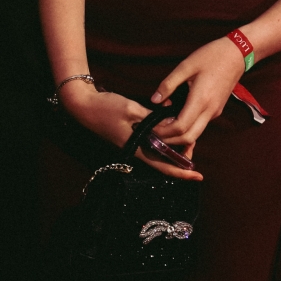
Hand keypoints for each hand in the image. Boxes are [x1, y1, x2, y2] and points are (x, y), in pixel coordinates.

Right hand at [59, 79, 201, 180]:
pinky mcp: (130, 136)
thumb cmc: (105, 107)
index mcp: (136, 148)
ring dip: (173, 150)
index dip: (182, 172)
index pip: (163, 166)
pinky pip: (151, 144)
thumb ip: (152, 118)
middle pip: (163, 162)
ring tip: (188, 143)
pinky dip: (163, 141)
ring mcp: (132, 144)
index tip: (198, 176)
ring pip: (157, 153)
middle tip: (196, 152)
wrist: (82, 105)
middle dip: (181, 161)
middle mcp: (136, 150)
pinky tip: (170, 131)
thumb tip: (171, 123)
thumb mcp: (131, 109)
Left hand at [148, 37, 248, 159]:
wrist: (236, 55)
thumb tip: (154, 100)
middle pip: (189, 137)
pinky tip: (174, 117)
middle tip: (153, 132)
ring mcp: (214, 112)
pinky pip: (200, 126)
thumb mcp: (186, 66)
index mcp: (201, 100)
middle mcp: (209, 111)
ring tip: (161, 125)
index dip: (163, 131)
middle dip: (169, 140)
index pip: (180, 127)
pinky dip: (186, 128)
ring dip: (177, 135)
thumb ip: (168, 84)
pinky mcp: (216, 111)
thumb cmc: (211, 56)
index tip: (150, 127)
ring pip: (195, 134)